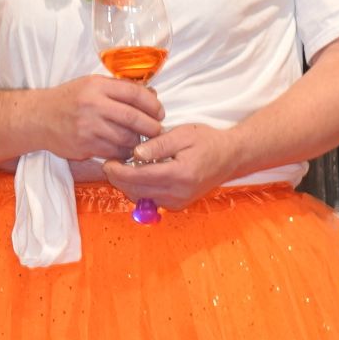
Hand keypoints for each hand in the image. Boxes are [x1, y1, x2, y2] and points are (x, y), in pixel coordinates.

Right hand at [39, 76, 163, 162]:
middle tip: (157, 130)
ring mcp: (89, 126)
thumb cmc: (69, 100)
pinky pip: (114, 151)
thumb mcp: (91, 85)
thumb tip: (152, 96)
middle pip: (134, 118)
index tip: (160, 112)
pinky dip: (123, 152)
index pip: (135, 93)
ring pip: (126, 138)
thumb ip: (119, 89)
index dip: (153, 104)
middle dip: (151, 127)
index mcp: (97, 86)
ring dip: (138, 142)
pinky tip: (124, 149)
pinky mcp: (85, 145)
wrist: (38, 118)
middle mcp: (93, 105)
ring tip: (140, 140)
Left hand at [102, 122, 238, 209]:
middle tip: (111, 164)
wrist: (230, 157)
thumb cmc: (207, 141)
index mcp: (180, 174)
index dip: (119, 171)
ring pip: (141, 198)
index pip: (139, 177)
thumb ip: (158, 144)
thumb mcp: (183, 134)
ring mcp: (178, 202)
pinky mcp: (177, 205)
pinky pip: (151, 200)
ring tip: (124, 168)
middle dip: (119, 179)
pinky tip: (139, 175)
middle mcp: (179, 193)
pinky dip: (140, 190)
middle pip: (136, 191)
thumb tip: (135, 154)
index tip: (108, 162)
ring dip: (128, 185)